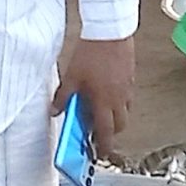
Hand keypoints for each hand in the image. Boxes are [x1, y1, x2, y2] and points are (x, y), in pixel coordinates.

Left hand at [56, 36, 135, 151]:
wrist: (110, 32)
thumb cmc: (91, 54)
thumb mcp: (71, 77)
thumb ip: (63, 97)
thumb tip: (55, 111)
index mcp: (103, 102)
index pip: (106, 132)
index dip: (104, 146)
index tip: (101, 153)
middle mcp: (119, 99)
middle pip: (120, 126)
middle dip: (111, 133)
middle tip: (98, 132)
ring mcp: (127, 89)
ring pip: (126, 112)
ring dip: (116, 117)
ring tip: (102, 111)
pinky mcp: (131, 78)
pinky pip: (127, 97)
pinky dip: (120, 101)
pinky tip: (108, 92)